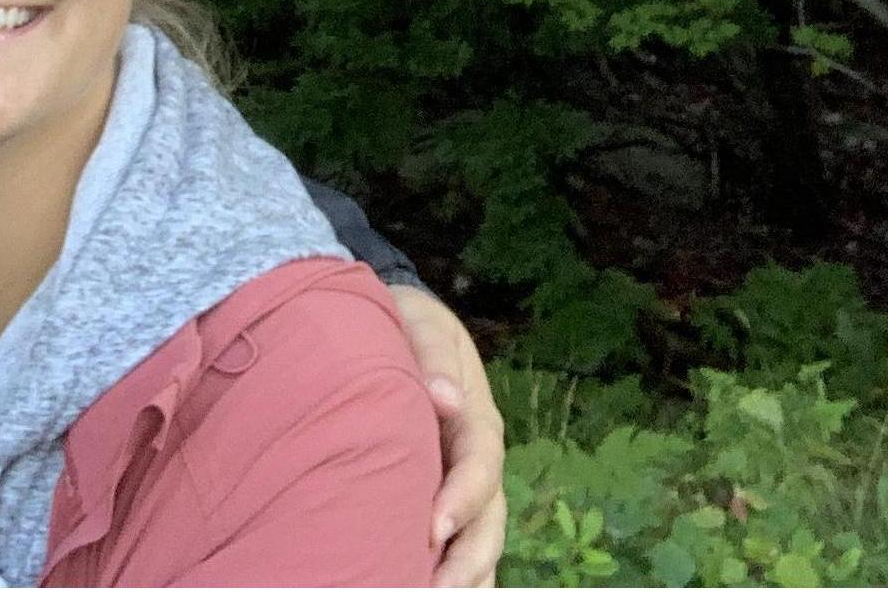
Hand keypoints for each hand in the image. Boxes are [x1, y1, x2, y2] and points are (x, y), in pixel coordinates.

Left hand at [390, 286, 505, 586]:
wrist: (397, 330)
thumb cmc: (407, 325)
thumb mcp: (420, 322)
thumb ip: (431, 353)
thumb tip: (445, 398)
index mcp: (477, 420)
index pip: (480, 465)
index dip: (462, 498)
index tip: (433, 528)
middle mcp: (479, 463)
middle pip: (490, 521)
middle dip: (467, 560)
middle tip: (433, 589)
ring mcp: (466, 490)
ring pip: (482, 545)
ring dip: (467, 577)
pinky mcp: (446, 505)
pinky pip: (461, 551)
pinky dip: (458, 577)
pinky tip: (428, 591)